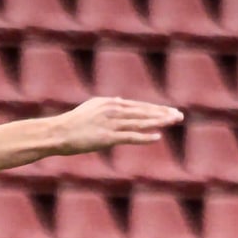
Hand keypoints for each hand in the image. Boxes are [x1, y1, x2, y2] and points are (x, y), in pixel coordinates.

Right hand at [48, 97, 182, 155]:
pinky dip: (144, 137)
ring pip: (140, 122)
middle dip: (163, 114)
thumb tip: (121, 100)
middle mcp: (113, 110)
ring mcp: (110, 123)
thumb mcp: (92, 107)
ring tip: (173, 122)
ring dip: (158, 122)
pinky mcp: (106, 137)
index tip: (170, 111)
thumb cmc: (73, 122)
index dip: (156, 109)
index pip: (139, 106)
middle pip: (143, 112)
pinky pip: (129, 136)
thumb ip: (109, 104)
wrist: (57, 132)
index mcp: (111, 103)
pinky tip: (157, 137)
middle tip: (180, 116)